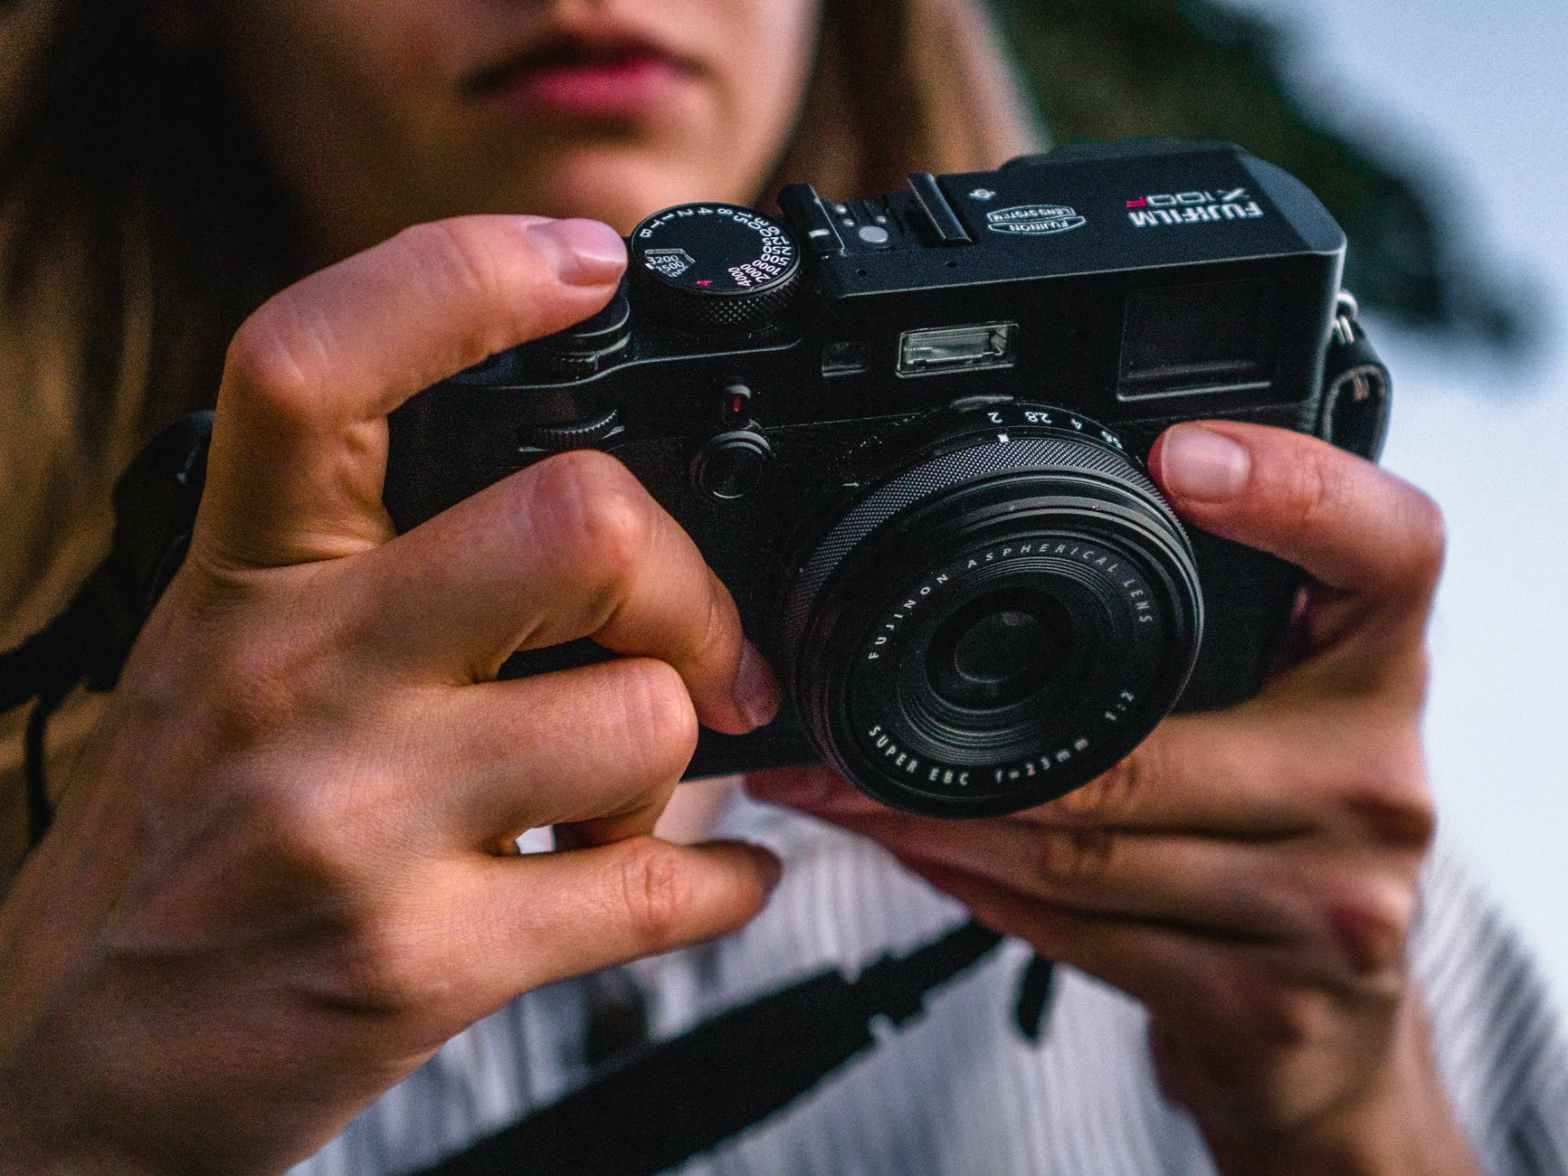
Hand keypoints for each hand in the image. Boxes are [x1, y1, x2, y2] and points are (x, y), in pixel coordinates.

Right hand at [0, 216, 780, 1175]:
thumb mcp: (224, 659)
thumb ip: (363, 565)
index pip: (321, 365)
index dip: (462, 276)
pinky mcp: (420, 963)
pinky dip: (725, 883)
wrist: (73, 1063)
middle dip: (682, 579)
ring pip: (642, 718)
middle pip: (571, 524)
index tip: (580, 263)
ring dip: (681, 760)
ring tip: (628, 793)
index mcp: (245, 583)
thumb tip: (569, 498)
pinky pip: (656, 894)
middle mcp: (296, 681)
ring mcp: (358, 826)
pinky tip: (714, 878)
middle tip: (687, 635)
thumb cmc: (176, 846)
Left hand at [749, 422, 1476, 1172]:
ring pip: (1087, 853)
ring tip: (846, 797)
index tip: (1178, 458)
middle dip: (963, 756)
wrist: (1338, 1030)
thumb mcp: (1280, 709)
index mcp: (1378, 671)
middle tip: (842, 735)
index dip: (1294, 487)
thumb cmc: (1287, 833)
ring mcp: (1330, 902)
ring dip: (940, 829)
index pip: (1385, 550)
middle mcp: (1376, 779)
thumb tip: (1002, 576)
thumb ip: (1204, 633)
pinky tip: (923, 861)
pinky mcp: (1268, 1002)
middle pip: (1136, 752)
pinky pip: (1082, 937)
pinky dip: (978, 894)